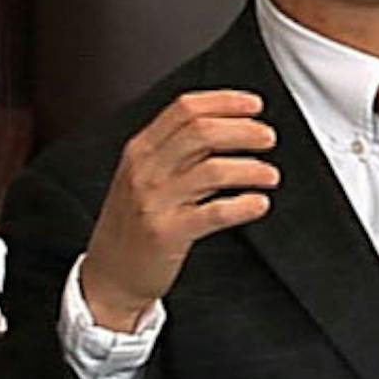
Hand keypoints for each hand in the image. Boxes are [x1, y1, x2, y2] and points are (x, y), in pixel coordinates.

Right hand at [80, 89, 277, 330]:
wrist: (109, 275)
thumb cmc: (132, 224)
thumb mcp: (143, 176)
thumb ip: (175, 150)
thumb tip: (226, 126)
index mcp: (141, 150)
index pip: (185, 109)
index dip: (225, 102)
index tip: (253, 105)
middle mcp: (146, 170)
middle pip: (202, 132)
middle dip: (244, 130)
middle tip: (267, 138)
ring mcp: (155, 201)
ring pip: (212, 170)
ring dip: (250, 169)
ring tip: (269, 174)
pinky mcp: (168, 233)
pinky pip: (214, 213)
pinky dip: (243, 206)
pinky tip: (258, 204)